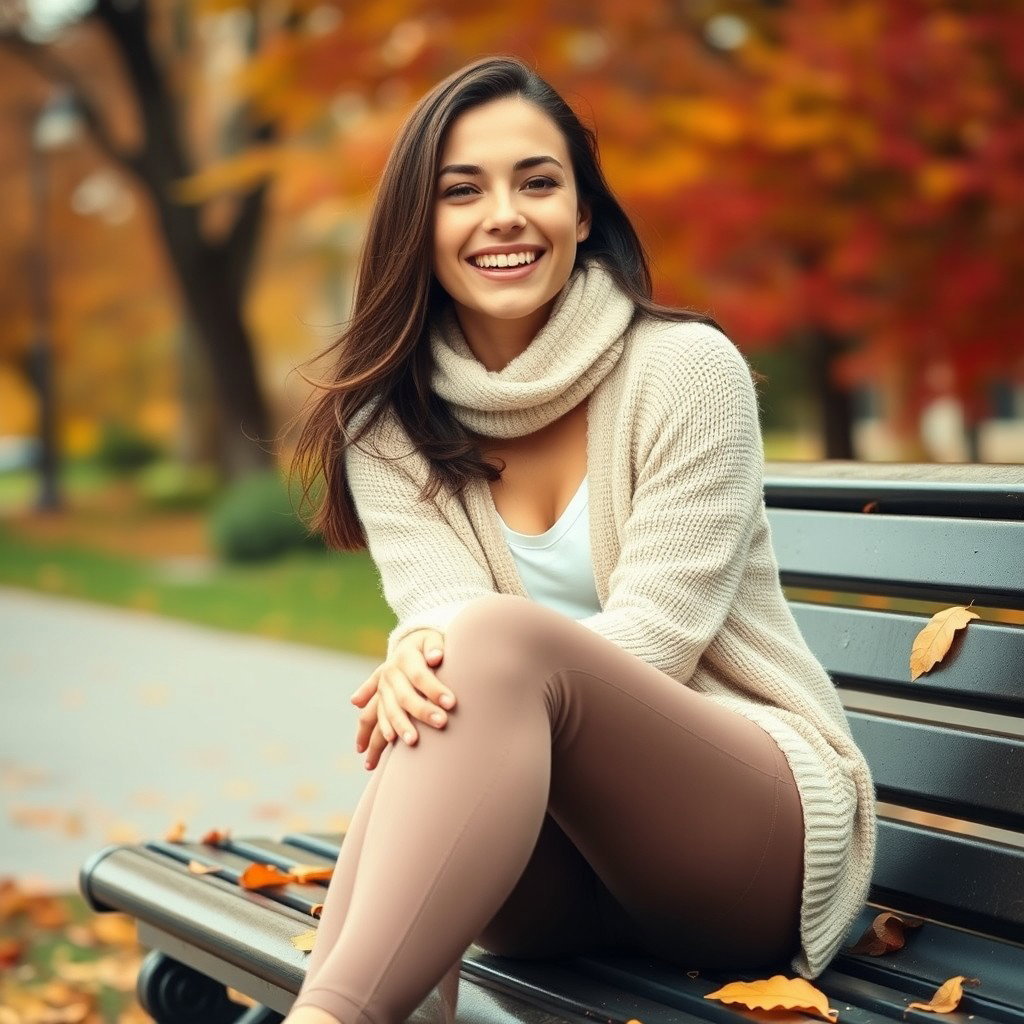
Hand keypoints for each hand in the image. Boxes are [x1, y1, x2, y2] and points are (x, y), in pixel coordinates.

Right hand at [350, 630, 455, 769]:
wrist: (408, 644)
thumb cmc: (428, 645)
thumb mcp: (432, 638)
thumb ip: (435, 645)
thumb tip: (436, 657)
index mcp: (405, 657)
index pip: (420, 675)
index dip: (434, 689)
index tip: (451, 703)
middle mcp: (390, 673)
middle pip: (405, 695)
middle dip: (422, 711)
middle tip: (441, 723)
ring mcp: (382, 688)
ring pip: (387, 710)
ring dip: (399, 726)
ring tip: (412, 741)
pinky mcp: (378, 700)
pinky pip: (372, 717)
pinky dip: (374, 732)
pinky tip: (380, 746)